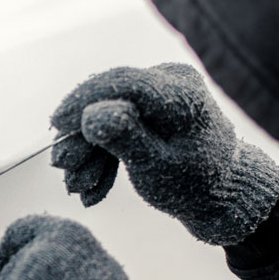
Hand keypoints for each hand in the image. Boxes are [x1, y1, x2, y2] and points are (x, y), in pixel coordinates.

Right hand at [50, 63, 278, 245]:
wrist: (222, 197)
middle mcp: (170, 82)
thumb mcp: (158, 167)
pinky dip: (103, 156)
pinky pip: (118, 125)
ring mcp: (161, 93)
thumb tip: (91, 113)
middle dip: (82, 138)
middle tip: (62, 170)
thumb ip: (126, 137)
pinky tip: (94, 188)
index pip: (121, 82)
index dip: (82, 100)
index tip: (56, 125)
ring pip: (109, 116)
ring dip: (89, 155)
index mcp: (181, 92)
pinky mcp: (152, 109)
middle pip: (109, 100)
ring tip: (78, 189)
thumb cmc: (196, 185)